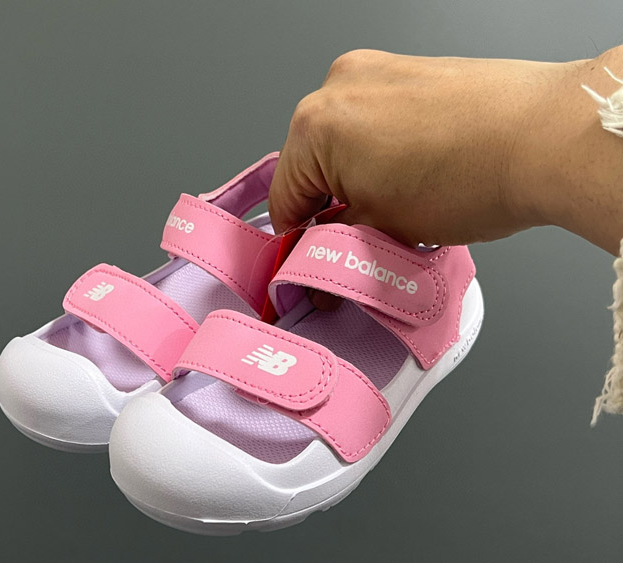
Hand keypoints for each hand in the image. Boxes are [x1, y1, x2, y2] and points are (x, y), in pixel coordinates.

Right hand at [268, 48, 622, 252]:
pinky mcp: (409, 72)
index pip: (283, 199)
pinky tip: (415, 179)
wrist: (547, 137)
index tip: (310, 263)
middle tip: (359, 243)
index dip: (296, 242)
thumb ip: (335, 248)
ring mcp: (377, 73)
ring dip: (357, 181)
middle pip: (311, 169)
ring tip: (399, 211)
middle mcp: (339, 87)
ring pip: (344, 146)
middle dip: (330, 209)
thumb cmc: (476, 174)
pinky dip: (383, 155)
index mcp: (316, 125)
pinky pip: (375, 123)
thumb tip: (318, 265)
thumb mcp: (384, 232)